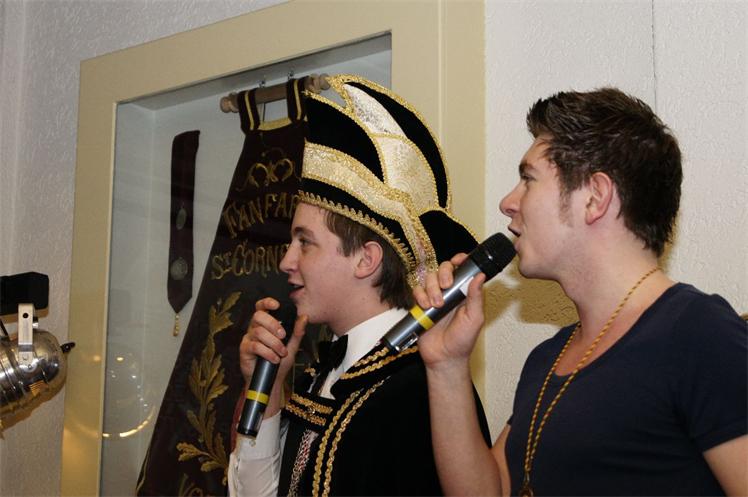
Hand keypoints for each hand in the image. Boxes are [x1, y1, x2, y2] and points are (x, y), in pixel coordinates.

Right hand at [239, 297, 307, 386]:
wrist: (272, 380)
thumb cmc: (280, 361)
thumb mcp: (292, 345)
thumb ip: (297, 332)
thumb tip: (304, 317)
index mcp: (265, 324)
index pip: (261, 307)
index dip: (266, 302)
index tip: (276, 305)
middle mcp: (254, 328)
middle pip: (258, 316)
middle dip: (273, 324)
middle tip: (283, 336)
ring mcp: (248, 338)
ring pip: (258, 332)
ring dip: (274, 343)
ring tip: (281, 352)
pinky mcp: (244, 350)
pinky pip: (255, 346)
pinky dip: (268, 352)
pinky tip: (274, 359)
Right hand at [413, 253, 485, 369]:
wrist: (443, 358)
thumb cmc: (462, 341)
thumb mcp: (474, 319)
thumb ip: (476, 297)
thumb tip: (480, 276)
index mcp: (465, 292)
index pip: (462, 269)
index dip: (459, 260)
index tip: (458, 260)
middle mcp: (449, 292)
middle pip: (443, 269)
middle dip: (443, 274)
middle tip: (446, 286)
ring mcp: (434, 297)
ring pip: (429, 278)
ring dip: (431, 288)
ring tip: (436, 304)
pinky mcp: (420, 305)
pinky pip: (416, 290)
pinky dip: (419, 295)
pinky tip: (425, 306)